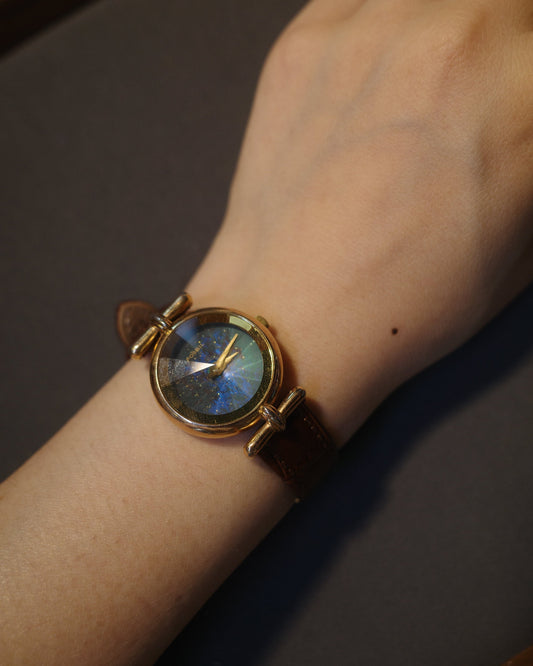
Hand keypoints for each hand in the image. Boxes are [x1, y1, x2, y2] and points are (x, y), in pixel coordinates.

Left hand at [189, 0, 532, 440]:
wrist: (292, 314)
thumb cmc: (410, 304)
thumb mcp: (523, 248)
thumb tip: (520, 125)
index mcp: (527, 99)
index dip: (528, 91)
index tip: (514, 116)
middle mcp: (458, 41)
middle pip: (506, 4)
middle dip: (510, 40)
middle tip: (490, 86)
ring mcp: (373, 30)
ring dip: (456, 19)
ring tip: (442, 70)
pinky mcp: (306, 39)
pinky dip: (384, 16)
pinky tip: (382, 63)